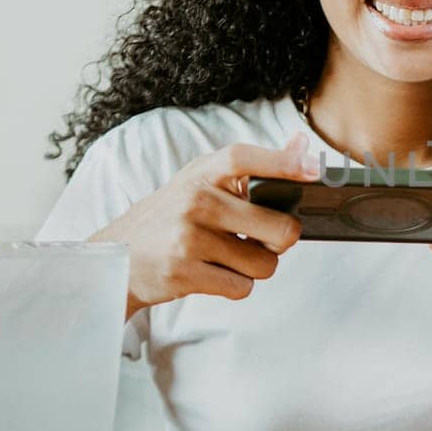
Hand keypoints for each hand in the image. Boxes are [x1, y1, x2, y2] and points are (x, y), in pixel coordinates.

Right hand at [92, 133, 319, 317]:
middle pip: (279, 227)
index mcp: (202, 173)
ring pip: (264, 263)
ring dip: (254, 267)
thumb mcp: (203, 183)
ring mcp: (188, 237)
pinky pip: (242, 287)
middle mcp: (195, 200)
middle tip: (260, 239)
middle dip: (280, 242)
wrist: (116, 257)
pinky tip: (212, 273)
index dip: (283, 162)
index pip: (244, 159)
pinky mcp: (183, 272)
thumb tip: (304, 143)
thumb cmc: (170, 218)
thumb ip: (255, 168)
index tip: (315, 170)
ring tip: (226, 257)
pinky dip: (235, 286)